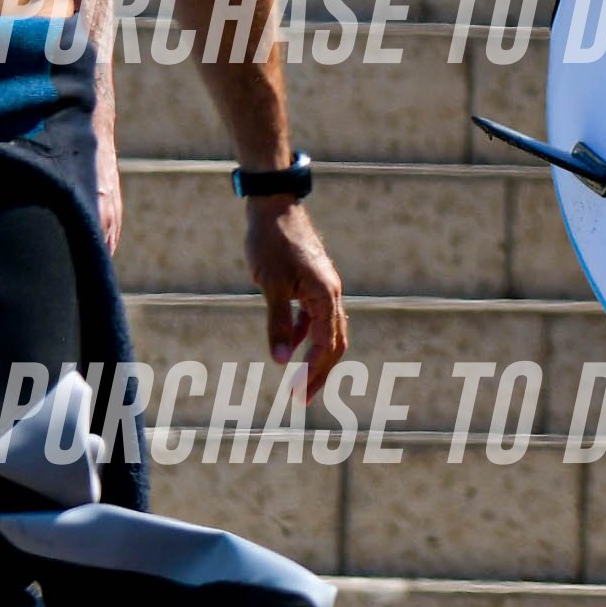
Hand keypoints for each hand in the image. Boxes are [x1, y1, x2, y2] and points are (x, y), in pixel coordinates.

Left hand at [252, 196, 348, 395]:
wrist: (274, 207)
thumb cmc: (271, 243)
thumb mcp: (270, 285)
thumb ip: (277, 323)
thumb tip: (280, 360)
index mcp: (325, 296)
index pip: (326, 345)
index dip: (313, 373)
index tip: (297, 395)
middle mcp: (330, 293)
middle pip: (334, 343)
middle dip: (320, 373)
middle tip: (302, 399)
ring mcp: (323, 287)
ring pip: (327, 330)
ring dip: (315, 357)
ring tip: (298, 380)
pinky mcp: (312, 281)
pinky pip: (314, 316)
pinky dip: (304, 334)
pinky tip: (287, 343)